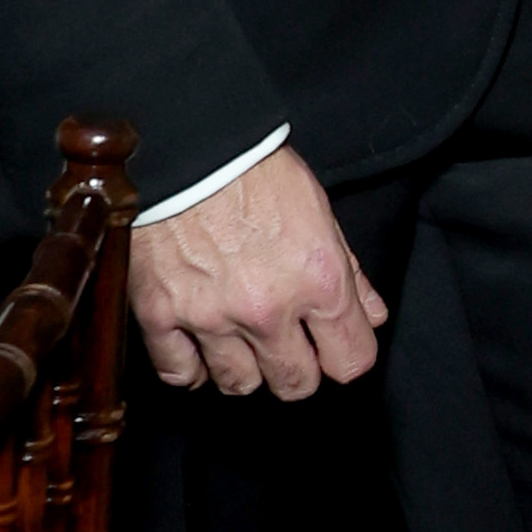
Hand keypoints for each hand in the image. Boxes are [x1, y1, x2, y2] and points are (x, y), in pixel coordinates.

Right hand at [129, 143, 387, 400]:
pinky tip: (197, 349)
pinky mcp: (161, 314)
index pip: (351, 360)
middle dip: (298, 370)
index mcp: (319, 281)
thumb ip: (349, 271)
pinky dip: (189, 368)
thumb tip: (371, 315)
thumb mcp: (320, 212)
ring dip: (245, 369)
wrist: (186, 147)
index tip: (334, 347)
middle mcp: (268, 309)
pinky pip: (178, 372)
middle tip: (288, 347)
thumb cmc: (255, 169)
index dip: (346, 356)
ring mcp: (211, 317)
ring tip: (241, 341)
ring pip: (239, 384)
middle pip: (295, 384)